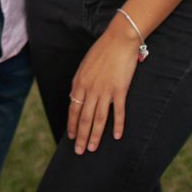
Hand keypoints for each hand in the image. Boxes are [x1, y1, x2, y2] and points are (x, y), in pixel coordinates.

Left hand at [68, 17, 139, 154]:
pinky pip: (118, 112)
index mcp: (80, 82)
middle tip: (79, 152)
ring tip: (92, 148)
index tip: (71, 137)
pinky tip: (116, 137)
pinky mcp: (119, 90)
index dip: (72, 125)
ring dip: (95, 135)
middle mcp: (90, 88)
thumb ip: (80, 82)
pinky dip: (117, 125)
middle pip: (84, 118)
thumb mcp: (85, 66)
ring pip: (98, 118)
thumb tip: (76, 98)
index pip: (73, 109)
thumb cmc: (102, 51)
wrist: (119, 40)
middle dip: (81, 136)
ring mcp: (105, 90)